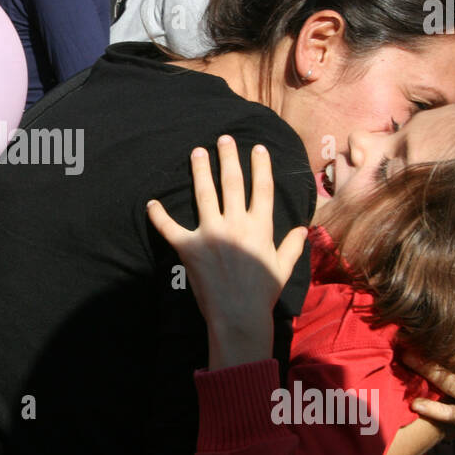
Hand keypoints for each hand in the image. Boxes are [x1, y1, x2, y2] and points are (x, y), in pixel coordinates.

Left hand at [147, 138, 307, 370]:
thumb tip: (302, 230)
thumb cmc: (263, 294)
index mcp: (260, 227)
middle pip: (232, 182)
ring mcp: (211, 233)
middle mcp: (236, 224)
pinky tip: (151, 203)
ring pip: (204, 193)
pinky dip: (158, 215)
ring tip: (197, 152)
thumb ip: (291, 246)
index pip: (262, 189)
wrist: (239, 316)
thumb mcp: (283, 268)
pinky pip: (170, 228)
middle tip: (223, 139)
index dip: (260, 166)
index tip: (257, 148)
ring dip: (200, 170)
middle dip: (228, 157)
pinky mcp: (189, 248)